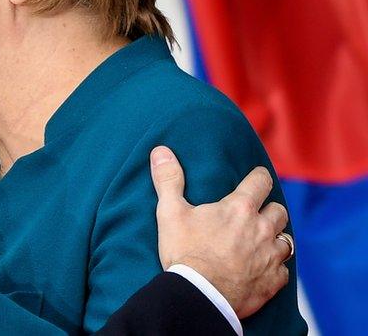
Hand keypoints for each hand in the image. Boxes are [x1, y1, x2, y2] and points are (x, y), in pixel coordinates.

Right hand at [150, 146, 291, 317]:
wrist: (198, 295)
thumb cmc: (185, 252)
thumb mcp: (170, 212)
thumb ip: (168, 180)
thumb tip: (161, 151)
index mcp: (239, 209)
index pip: (260, 182)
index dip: (259, 178)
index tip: (256, 178)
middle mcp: (261, 229)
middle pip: (279, 211)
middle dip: (270, 210)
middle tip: (257, 213)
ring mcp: (270, 256)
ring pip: (286, 240)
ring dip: (276, 238)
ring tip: (264, 241)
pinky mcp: (272, 281)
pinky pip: (283, 271)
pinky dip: (276, 268)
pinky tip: (264, 269)